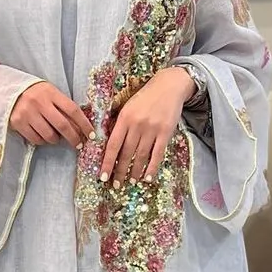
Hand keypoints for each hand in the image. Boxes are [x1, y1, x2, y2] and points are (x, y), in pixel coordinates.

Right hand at [10, 82, 93, 147]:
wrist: (8, 91)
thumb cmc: (35, 94)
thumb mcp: (50, 94)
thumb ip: (62, 106)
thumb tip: (80, 127)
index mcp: (51, 93)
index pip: (72, 110)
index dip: (84, 124)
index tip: (91, 134)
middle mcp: (39, 102)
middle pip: (63, 125)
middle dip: (74, 137)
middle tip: (78, 144)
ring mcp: (28, 113)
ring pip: (49, 135)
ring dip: (56, 140)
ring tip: (55, 137)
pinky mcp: (18, 123)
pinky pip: (36, 139)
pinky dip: (43, 141)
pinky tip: (43, 136)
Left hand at [101, 66, 195, 185]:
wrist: (169, 86)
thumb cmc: (145, 97)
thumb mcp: (128, 106)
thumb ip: (119, 124)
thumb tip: (109, 145)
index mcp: (124, 118)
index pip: (113, 145)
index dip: (108, 162)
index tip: (103, 176)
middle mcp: (137, 125)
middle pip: (126, 153)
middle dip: (120, 171)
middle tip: (115, 185)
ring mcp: (152, 129)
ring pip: (141, 156)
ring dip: (134, 171)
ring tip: (130, 182)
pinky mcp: (166, 133)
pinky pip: (157, 154)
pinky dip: (152, 167)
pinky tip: (147, 177)